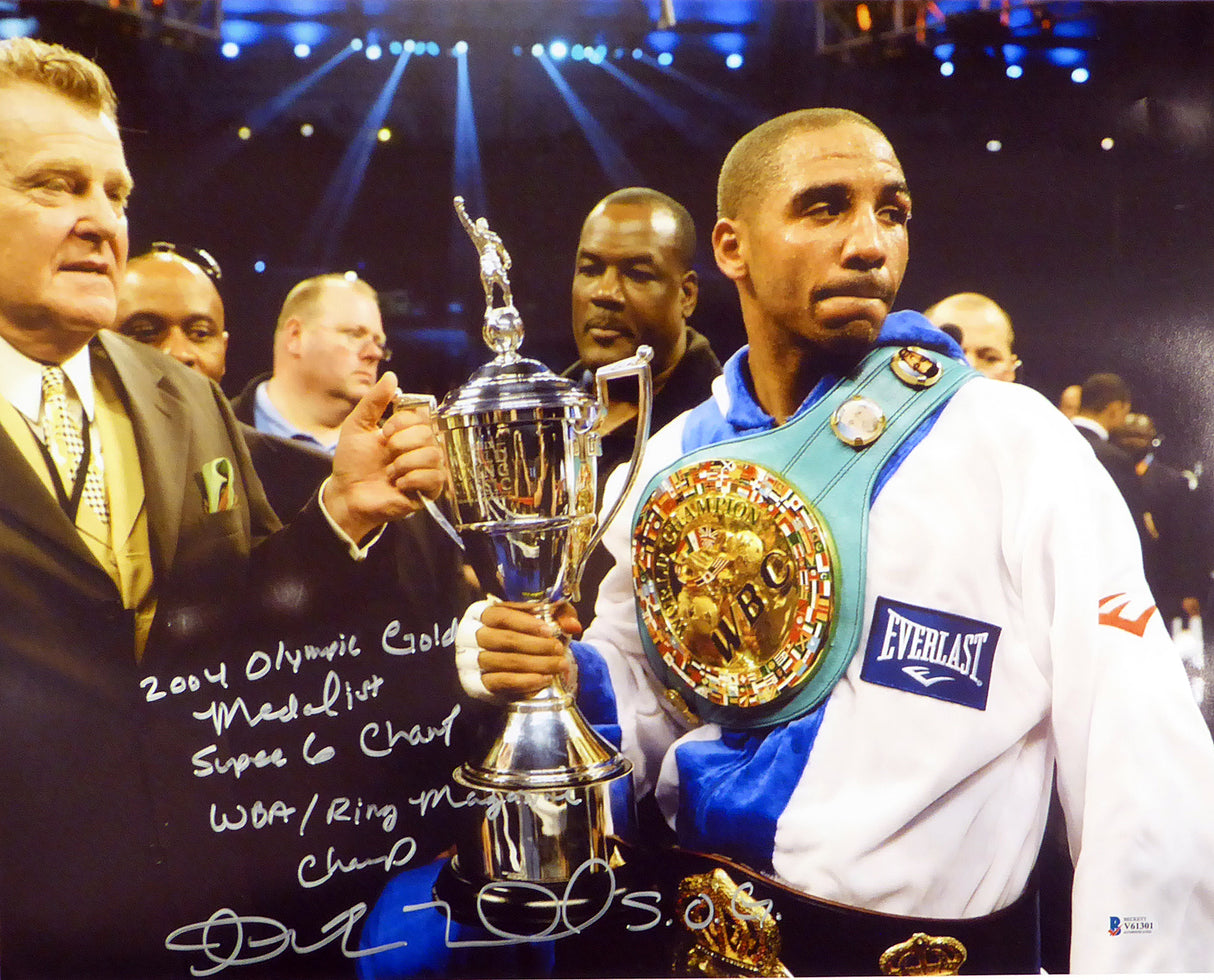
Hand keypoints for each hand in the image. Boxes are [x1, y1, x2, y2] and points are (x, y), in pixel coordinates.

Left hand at [322, 372, 446, 542]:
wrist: (347, 494)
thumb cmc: (352, 463)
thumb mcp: (357, 426)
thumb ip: (374, 401)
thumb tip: (391, 376)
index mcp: (406, 433)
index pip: (421, 417)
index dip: (404, 422)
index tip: (384, 433)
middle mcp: (419, 449)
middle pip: (428, 434)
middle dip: (402, 444)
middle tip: (386, 454)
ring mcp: (425, 469)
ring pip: (433, 455)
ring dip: (405, 463)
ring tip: (390, 473)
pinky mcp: (428, 491)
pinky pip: (435, 477)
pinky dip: (412, 479)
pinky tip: (398, 485)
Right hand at [459, 601, 582, 699]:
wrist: (515, 663)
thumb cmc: (527, 634)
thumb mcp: (543, 617)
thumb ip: (559, 615)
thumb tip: (572, 625)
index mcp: (481, 613)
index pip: (500, 615)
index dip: (525, 622)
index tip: (549, 630)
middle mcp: (470, 635)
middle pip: (502, 639)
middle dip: (535, 645)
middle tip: (559, 649)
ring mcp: (469, 660)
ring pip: (503, 662)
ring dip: (535, 664)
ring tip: (558, 665)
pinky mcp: (476, 683)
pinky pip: (501, 683)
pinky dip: (525, 681)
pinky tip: (544, 679)